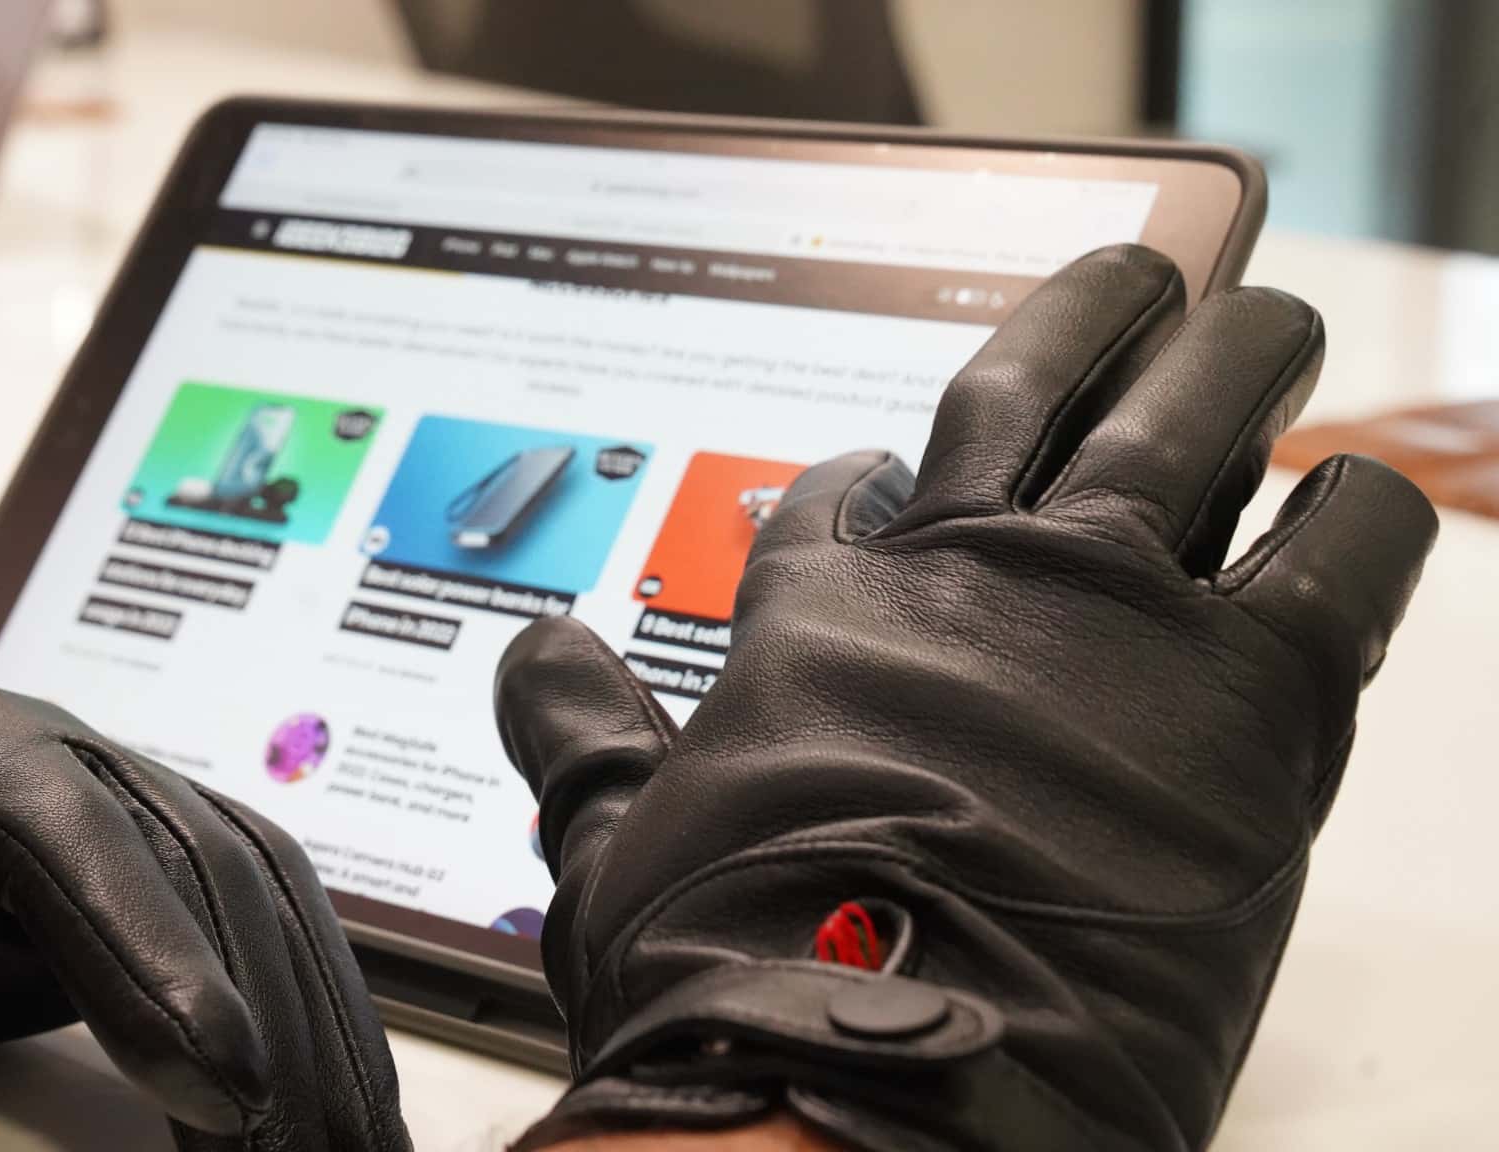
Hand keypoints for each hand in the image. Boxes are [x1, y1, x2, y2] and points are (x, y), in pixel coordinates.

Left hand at [0, 674, 408, 1150]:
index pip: (63, 830)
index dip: (153, 948)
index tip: (225, 1087)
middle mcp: (47, 750)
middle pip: (196, 860)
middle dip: (270, 1019)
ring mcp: (104, 797)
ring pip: (253, 884)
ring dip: (317, 1022)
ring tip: (352, 1151)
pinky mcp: (131, 858)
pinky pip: (248, 915)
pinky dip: (304, 1006)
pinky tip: (330, 1097)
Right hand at [496, 246, 1435, 1150]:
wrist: (869, 1089)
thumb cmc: (739, 978)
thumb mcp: (615, 846)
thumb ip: (580, 735)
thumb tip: (534, 658)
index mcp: (824, 605)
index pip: (852, 492)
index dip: (872, 481)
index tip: (894, 484)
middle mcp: (970, 576)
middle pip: (1040, 384)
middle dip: (1094, 316)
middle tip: (1134, 280)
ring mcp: (1110, 619)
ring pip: (1192, 414)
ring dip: (1231, 350)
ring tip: (1258, 320)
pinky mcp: (1248, 699)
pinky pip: (1337, 552)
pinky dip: (1354, 509)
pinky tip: (1349, 490)